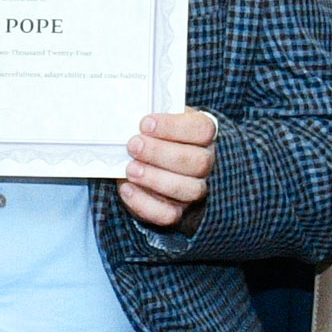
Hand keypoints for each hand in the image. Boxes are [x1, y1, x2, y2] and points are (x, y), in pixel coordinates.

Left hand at [114, 109, 218, 230]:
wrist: (150, 164)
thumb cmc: (153, 136)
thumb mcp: (155, 121)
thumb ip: (149, 119)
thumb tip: (126, 117)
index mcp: (203, 134)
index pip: (202, 129)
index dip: (174, 127)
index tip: (144, 123)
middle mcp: (205, 162)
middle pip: (197, 161)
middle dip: (161, 153)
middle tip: (133, 145)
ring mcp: (194, 189)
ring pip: (188, 189)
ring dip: (155, 179)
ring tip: (130, 168)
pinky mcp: (179, 211)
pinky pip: (168, 214)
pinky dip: (144, 203)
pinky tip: (126, 188)